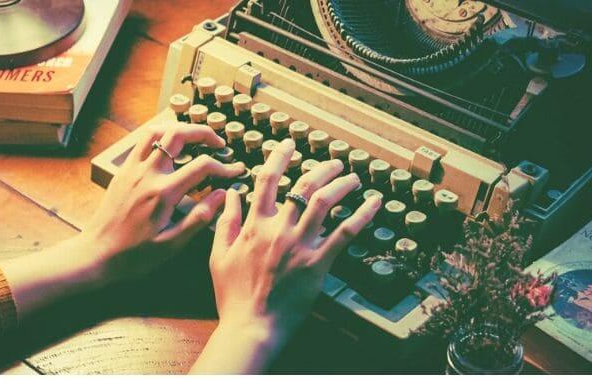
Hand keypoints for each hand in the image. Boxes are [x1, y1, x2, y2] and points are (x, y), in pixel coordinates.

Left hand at [0, 123, 243, 319]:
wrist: (96, 255)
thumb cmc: (133, 255)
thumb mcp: (172, 245)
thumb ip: (199, 217)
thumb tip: (221, 195)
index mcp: (163, 193)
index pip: (202, 166)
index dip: (224, 167)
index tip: (235, 171)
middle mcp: (147, 174)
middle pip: (178, 135)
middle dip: (203, 133)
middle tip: (218, 143)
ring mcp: (132, 169)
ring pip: (157, 131)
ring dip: (179, 129)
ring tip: (194, 138)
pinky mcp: (123, 171)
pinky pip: (142, 142)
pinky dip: (160, 136)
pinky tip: (169, 147)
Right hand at [192, 139, 380, 372]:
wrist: (251, 326)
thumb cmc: (233, 295)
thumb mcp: (218, 255)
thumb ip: (225, 222)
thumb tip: (230, 195)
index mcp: (254, 225)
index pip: (267, 181)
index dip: (279, 157)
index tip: (289, 145)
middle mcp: (278, 229)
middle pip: (303, 186)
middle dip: (322, 168)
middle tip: (335, 161)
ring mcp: (300, 245)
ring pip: (324, 203)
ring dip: (342, 184)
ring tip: (353, 176)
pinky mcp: (318, 264)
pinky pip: (344, 234)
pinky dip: (361, 216)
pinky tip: (373, 203)